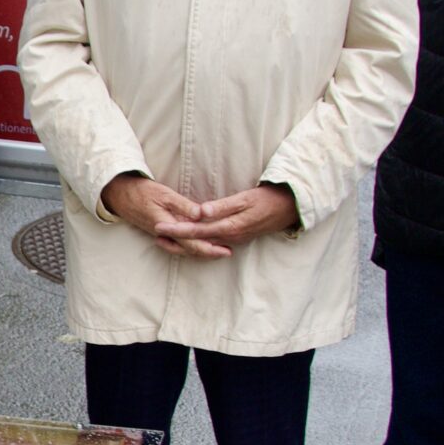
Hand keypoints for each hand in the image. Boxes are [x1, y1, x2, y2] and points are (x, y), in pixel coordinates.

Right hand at [100, 172, 226, 257]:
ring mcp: (163, 235)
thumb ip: (183, 205)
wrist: (120, 196)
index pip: (192, 242)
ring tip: (217, 250)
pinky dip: (190, 246)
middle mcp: (166, 235)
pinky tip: (198, 244)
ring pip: (184, 248)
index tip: (225, 250)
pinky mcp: (161, 232)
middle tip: (228, 252)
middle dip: (209, 252)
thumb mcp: (165, 194)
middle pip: (190, 249)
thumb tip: (202, 214)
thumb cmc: (143, 192)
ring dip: (201, 250)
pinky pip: (178, 244)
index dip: (210, 248)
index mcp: (168, 226)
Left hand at [160, 183, 297, 250]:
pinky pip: (212, 243)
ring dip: (184, 243)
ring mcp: (233, 240)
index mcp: (229, 227)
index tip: (159, 226)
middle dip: (175, 240)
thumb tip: (201, 212)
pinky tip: (188, 238)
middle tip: (155, 233)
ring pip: (203, 245)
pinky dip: (197, 241)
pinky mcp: (235, 238)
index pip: (197, 231)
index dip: (177, 229)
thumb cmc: (266, 200)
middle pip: (197, 242)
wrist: (288, 209)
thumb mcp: (245, 199)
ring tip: (165, 238)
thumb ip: (223, 206)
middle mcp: (229, 238)